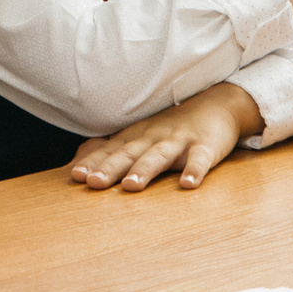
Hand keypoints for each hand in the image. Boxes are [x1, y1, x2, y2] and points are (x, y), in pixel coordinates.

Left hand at [69, 82, 262, 191]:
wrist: (216, 105)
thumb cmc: (170, 127)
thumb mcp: (138, 135)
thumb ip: (110, 149)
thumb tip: (77, 161)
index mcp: (136, 137)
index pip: (110, 151)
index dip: (93, 163)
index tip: (76, 176)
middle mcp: (154, 137)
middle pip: (129, 154)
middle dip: (111, 168)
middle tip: (94, 183)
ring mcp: (180, 141)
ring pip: (159, 156)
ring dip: (145, 170)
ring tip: (131, 186)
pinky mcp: (206, 146)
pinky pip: (200, 160)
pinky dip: (194, 170)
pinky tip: (187, 184)